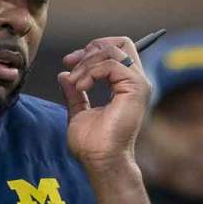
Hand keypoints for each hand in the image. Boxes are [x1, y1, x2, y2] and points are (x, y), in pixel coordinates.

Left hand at [59, 37, 151, 171]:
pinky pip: (111, 64)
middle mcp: (136, 82)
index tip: (69, 63)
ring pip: (113, 51)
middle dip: (93, 48)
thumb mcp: (78, 111)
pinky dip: (91, 72)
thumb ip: (75, 93)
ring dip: (87, 64)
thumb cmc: (93, 145)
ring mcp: (138, 84)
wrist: (101, 161)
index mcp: (126, 85)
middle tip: (72, 64)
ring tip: (76, 84)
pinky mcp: (136, 89)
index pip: (116, 50)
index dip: (92, 49)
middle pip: (121, 42)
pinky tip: (81, 88)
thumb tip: (64, 74)